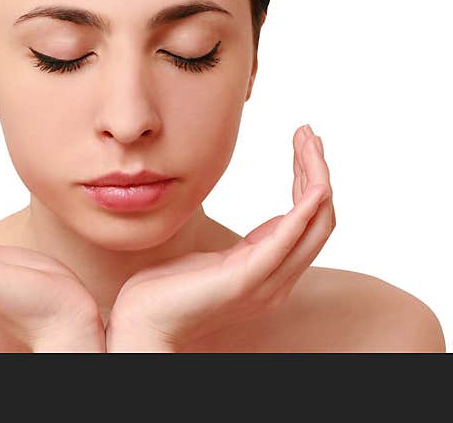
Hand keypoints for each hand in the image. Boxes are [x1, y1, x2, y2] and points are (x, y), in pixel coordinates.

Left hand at [105, 124, 335, 351]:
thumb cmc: (164, 293)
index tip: (304, 143)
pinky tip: (314, 184)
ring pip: (314, 225)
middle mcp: (277, 278)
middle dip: (318, 170)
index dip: (309, 179)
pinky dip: (306, 211)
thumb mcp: (207, 259)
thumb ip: (236, 246)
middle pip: (319, 219)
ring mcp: (265, 281)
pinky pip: (288, 241)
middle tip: (310, 133)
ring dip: (317, 178)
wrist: (141, 326)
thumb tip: (255, 221)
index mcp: (266, 269)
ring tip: (309, 141)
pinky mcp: (245, 280)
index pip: (307, 221)